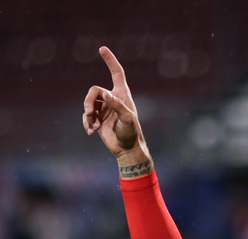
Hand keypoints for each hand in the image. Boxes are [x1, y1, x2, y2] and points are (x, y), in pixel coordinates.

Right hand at [82, 46, 151, 170]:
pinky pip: (86, 116)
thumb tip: (106, 95)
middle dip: (89, 101)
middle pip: (94, 91)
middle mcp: (112, 99)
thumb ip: (117, 106)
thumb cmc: (131, 133)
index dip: (110, 60)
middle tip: (89, 112)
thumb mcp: (128, 119)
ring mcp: (104, 109)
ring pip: (88, 104)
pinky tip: (91, 133)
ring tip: (94, 127)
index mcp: (122, 94)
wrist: (127, 150)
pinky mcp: (98, 119)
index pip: (116, 73)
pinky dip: (87, 123)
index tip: (102, 49)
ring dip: (89, 116)